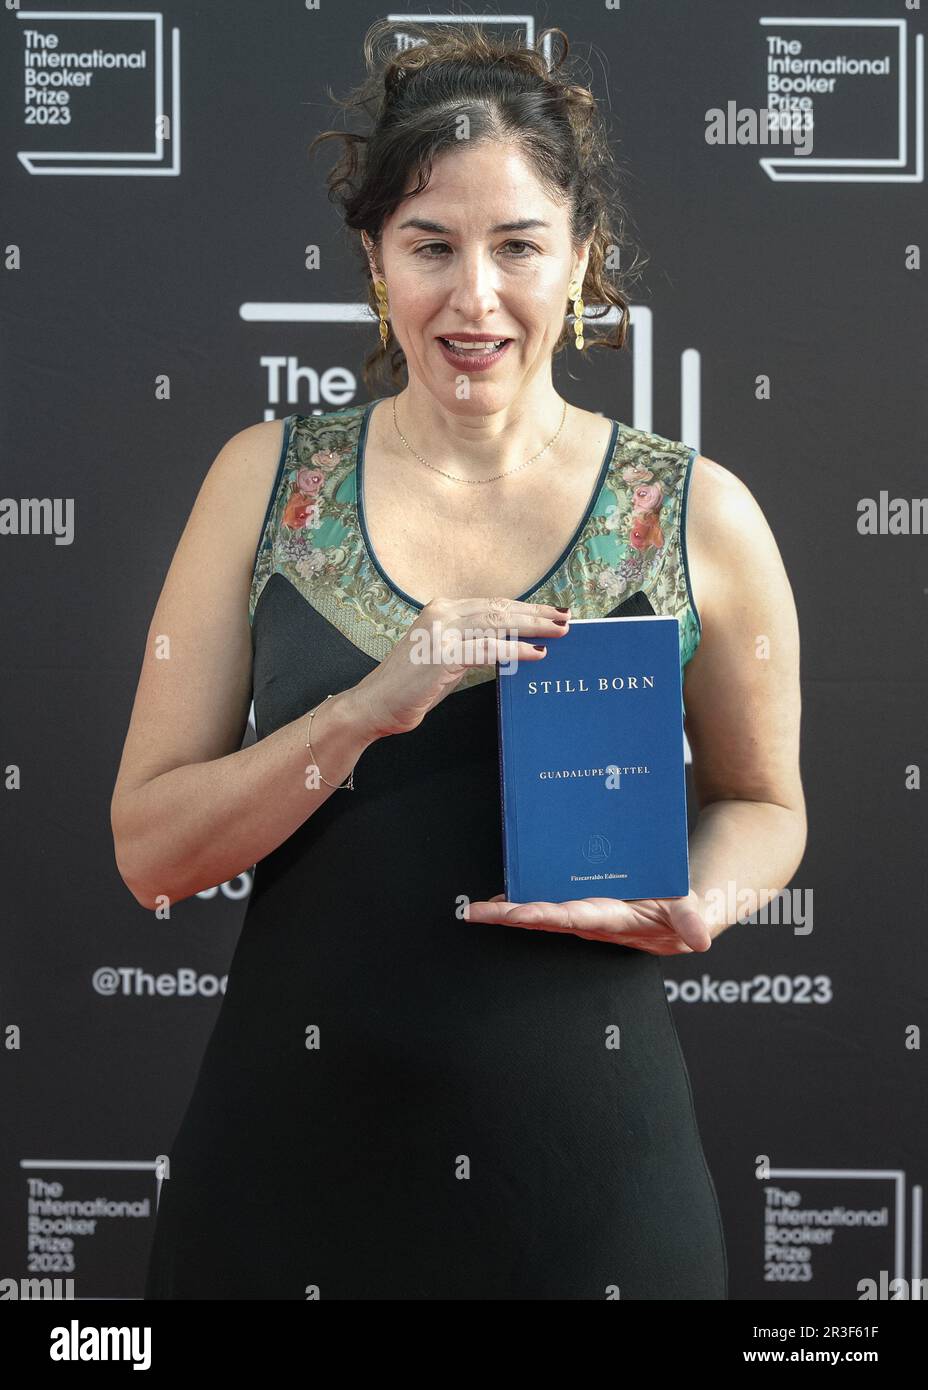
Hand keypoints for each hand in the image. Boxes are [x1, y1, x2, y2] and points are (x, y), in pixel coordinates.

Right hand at [348, 596, 569, 739]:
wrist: (375, 705)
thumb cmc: (410, 687)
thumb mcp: (444, 657)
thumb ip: (470, 646)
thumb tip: (506, 645)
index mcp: (442, 610)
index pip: (492, 605)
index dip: (524, 608)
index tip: (550, 612)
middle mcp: (441, 613)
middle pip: (499, 609)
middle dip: (536, 614)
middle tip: (566, 617)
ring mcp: (440, 632)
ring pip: (497, 623)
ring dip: (533, 628)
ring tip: (560, 633)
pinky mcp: (442, 654)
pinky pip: (488, 649)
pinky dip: (516, 650)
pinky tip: (538, 653)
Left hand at [463, 889, 712, 954]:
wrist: (687, 913)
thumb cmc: (688, 911)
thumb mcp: (695, 913)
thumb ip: (693, 923)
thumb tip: (700, 940)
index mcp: (616, 919)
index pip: (573, 917)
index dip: (543, 915)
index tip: (515, 912)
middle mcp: (594, 921)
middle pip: (545, 919)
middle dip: (509, 917)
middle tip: (475, 913)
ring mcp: (587, 916)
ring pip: (542, 913)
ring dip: (510, 912)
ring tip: (477, 908)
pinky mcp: (587, 907)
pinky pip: (551, 904)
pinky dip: (527, 899)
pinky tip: (505, 895)